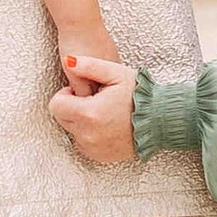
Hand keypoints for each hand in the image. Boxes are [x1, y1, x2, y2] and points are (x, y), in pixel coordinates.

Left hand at [50, 46, 136, 165]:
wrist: (161, 121)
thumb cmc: (140, 95)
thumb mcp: (116, 74)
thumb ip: (89, 66)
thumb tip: (68, 60)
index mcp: (88, 113)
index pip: (55, 104)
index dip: (67, 94)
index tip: (85, 91)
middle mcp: (87, 135)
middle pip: (61, 118)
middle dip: (72, 107)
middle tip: (94, 100)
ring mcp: (93, 148)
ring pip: (71, 131)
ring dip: (81, 121)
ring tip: (102, 112)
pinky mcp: (99, 156)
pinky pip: (83, 143)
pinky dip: (89, 134)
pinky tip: (106, 125)